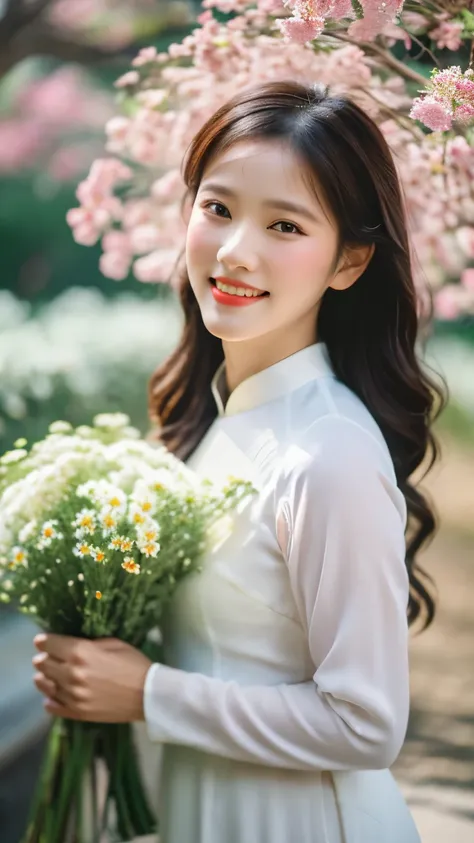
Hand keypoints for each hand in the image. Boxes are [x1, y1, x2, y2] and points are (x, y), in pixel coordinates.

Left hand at [32, 634, 152, 721]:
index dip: (44, 641)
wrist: (148, 695)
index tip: (42, 641)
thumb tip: (71, 645)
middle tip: (48, 657)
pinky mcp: (77, 713)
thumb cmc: (134, 664)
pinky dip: (50, 699)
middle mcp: (72, 674)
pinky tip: (54, 695)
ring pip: (43, 685)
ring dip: (43, 677)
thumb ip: (89, 643)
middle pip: (42, 664)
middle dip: (43, 658)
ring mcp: (72, 696)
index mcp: (81, 653)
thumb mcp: (113, 643)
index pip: (49, 644)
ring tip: (48, 675)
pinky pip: (52, 706)